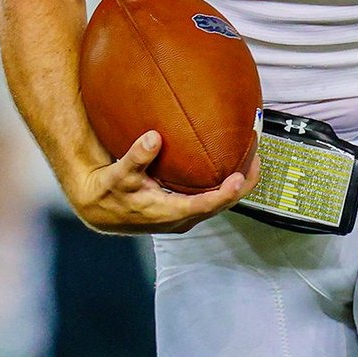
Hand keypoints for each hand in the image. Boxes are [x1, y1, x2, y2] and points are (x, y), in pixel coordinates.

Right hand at [67, 130, 260, 233]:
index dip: (225, 193)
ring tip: (252, 159)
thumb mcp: (119, 173)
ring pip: (218, 203)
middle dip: (242, 185)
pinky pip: (211, 199)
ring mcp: (184, 216)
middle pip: (221, 205)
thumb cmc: (110, 192)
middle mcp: (181, 219)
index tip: (240, 177)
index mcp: (169, 213)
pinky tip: (230, 166)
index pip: (204, 206)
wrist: (99, 209)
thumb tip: (153, 138)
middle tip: (257, 159)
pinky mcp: (183, 210)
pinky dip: (224, 185)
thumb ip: (136, 157)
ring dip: (237, 185)